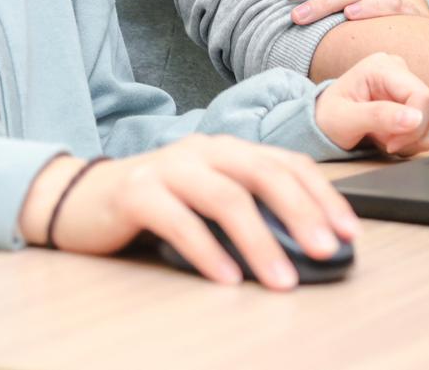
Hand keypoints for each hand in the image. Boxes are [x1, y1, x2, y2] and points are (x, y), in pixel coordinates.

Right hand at [18, 135, 357, 289]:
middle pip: (263, 173)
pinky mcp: (136, 191)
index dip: (322, 196)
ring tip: (281, 279)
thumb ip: (250, 210)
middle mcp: (202, 150)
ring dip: (259, 241)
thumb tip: (308, 245)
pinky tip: (226, 279)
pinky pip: (179, 220)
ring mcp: (168, 167)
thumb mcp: (208, 200)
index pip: (287, 163)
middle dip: (301, 213)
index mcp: (227, 149)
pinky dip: (207, 251)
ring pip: (225, 197)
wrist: (80, 200)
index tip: (349, 232)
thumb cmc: (155, 205)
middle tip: (326, 250)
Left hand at [316, 51, 428, 156]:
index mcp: (382, 67)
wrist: (322, 123)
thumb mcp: (345, 119)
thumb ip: (379, 116)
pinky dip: (410, 141)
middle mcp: (398, 72)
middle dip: (410, 134)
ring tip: (382, 139)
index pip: (422, 95)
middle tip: (385, 144)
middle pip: (428, 109)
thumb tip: (415, 118)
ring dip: (409, 140)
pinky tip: (389, 139)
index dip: (414, 125)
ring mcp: (405, 87)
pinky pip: (425, 128)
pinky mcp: (410, 103)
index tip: (392, 144)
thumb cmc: (328, 117)